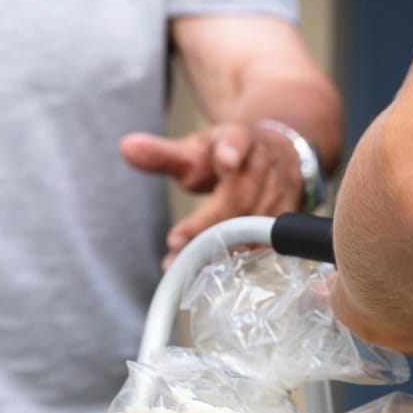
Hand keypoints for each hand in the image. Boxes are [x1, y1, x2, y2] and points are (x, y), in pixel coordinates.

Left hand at [119, 122, 305, 265]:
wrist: (272, 157)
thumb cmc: (226, 155)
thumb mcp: (195, 150)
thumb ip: (163, 155)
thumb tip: (126, 147)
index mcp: (243, 139)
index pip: (240, 140)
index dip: (234, 149)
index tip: (226, 160)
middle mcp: (267, 166)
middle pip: (242, 195)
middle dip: (211, 221)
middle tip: (178, 242)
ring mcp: (281, 195)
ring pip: (254, 225)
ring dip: (220, 247)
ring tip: (184, 262)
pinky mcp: (285, 223)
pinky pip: (263, 245)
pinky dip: (236, 260)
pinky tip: (209, 273)